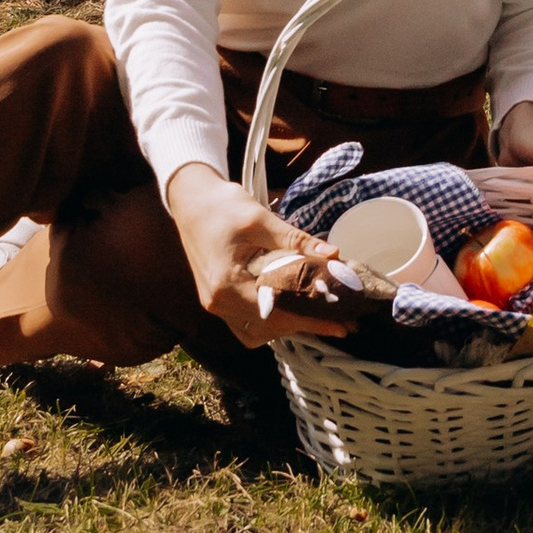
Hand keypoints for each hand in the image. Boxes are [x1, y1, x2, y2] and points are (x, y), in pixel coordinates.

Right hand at [166, 163, 350, 347]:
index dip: (311, 320)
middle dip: (305, 324)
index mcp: (227, 285)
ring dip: (287, 326)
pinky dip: (269, 322)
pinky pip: (245, 324)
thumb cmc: (222, 206)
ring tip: (317, 315)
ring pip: (257, 331)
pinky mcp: (216, 300)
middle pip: (269, 327)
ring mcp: (215, 304)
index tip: (341, 324)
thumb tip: (333, 254)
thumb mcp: (260, 219)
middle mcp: (217, 303)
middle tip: (339, 320)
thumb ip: (296, 240)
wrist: (190, 201)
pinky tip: (289, 309)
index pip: (276, 313)